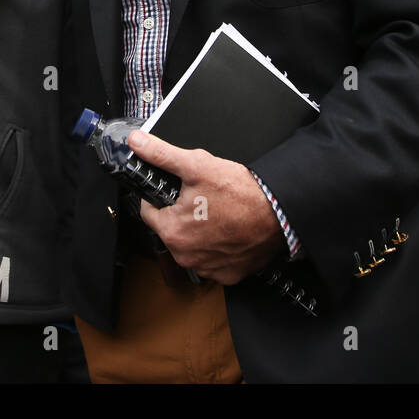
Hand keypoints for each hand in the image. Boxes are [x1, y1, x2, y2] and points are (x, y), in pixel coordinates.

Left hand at [130, 130, 284, 284]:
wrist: (280, 214)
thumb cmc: (241, 194)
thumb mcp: (196, 165)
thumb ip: (162, 155)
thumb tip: (138, 143)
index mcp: (172, 232)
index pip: (149, 212)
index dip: (160, 196)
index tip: (174, 191)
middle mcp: (185, 256)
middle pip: (171, 229)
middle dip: (181, 214)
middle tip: (202, 199)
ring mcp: (207, 268)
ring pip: (191, 246)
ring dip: (198, 233)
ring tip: (217, 214)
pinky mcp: (227, 275)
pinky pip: (213, 260)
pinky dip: (218, 248)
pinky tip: (228, 231)